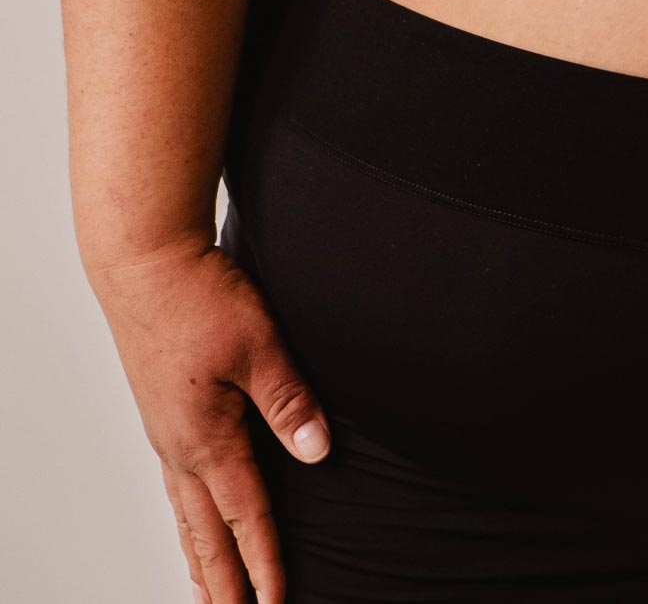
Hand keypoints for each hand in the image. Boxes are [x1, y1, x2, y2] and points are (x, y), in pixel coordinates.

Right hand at [87, 231, 330, 603]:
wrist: (144, 261)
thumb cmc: (199, 296)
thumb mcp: (259, 344)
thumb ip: (289, 400)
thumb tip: (318, 452)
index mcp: (208, 438)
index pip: (246, 517)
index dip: (265, 564)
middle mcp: (180, 447)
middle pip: (206, 533)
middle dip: (224, 585)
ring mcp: (166, 431)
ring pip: (184, 513)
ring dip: (199, 558)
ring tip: (208, 595)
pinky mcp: (161, 411)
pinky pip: (174, 484)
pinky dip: (185, 517)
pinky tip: (191, 516)